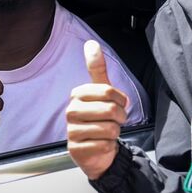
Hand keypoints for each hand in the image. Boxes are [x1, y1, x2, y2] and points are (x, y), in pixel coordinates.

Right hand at [66, 40, 127, 180]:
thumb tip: (91, 43)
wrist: (97, 149)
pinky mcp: (77, 149)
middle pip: (110, 111)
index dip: (121, 101)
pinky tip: (102, 145)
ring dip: (115, 133)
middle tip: (114, 121)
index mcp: (77, 94)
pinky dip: (110, 147)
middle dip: (120, 118)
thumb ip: (97, 69)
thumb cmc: (101, 118)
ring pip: (109, 129)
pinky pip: (105, 145)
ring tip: (106, 133)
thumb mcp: (102, 92)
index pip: (109, 92)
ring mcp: (72, 131)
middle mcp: (71, 111)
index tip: (117, 105)